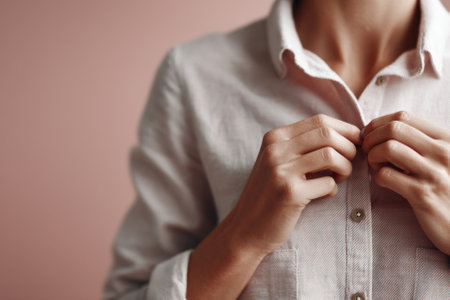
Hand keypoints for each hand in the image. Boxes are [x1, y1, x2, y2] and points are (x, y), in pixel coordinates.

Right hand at [226, 114, 360, 255]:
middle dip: (349, 148)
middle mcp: (275, 150)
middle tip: (349, 164)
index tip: (355, 144)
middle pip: (327, 134)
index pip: (319, 120)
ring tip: (339, 178)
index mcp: (274, 138)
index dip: (345, 130)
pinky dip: (333, 189)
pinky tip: (324, 195)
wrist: (246, 228)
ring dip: (345, 168)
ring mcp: (281, 170)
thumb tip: (348, 135)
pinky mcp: (290, 193)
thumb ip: (303, 147)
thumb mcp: (278, 162)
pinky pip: (328, 183)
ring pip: (331, 155)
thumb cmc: (270, 194)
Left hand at [362, 111, 449, 254]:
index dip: (377, 124)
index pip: (403, 117)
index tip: (370, 136)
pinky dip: (377, 176)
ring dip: (373, 156)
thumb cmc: (447, 190)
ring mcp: (433, 174)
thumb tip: (383, 131)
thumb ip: (421, 144)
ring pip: (389, 148)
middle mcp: (442, 153)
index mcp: (446, 140)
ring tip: (376, 166)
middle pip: (393, 129)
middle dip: (371, 138)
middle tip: (367, 151)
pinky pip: (386, 176)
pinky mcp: (423, 195)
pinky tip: (383, 181)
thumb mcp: (442, 161)